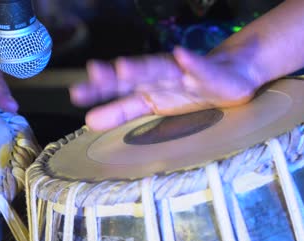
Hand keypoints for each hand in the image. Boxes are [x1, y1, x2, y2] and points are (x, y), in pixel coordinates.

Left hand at [70, 42, 264, 130]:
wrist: (226, 76)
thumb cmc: (185, 91)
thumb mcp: (151, 105)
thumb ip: (121, 111)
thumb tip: (87, 121)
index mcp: (146, 86)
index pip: (118, 88)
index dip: (99, 91)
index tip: (77, 94)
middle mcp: (160, 76)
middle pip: (134, 75)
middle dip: (115, 76)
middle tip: (93, 73)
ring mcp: (183, 72)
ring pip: (161, 69)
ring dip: (143, 67)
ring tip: (124, 68)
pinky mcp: (207, 71)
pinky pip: (199, 67)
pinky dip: (191, 62)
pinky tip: (181, 55)